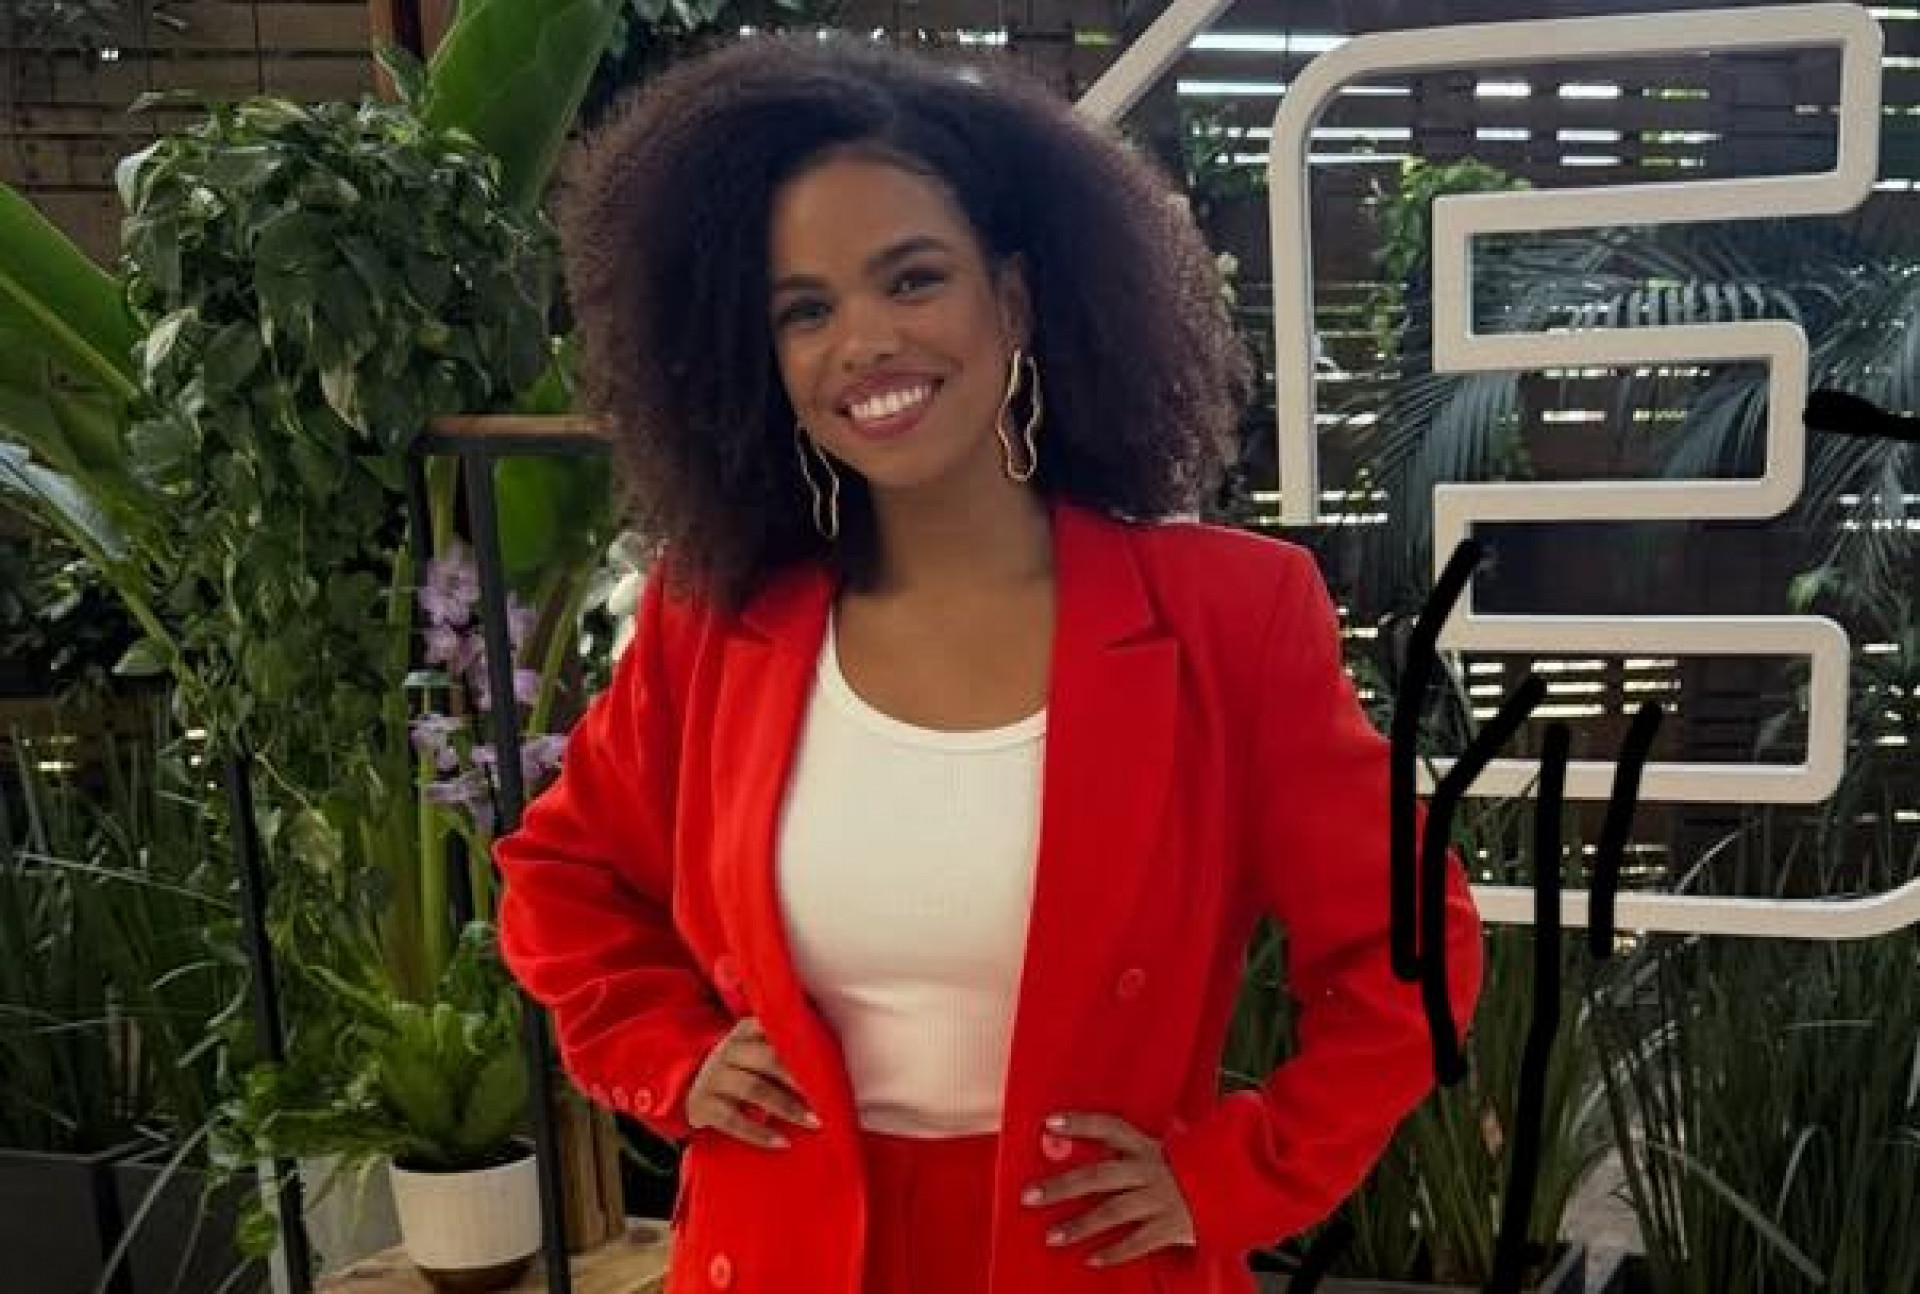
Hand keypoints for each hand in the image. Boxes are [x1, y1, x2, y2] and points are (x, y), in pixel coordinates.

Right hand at [686, 1017, 818, 1149]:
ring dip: (786, 1106)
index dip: (797, 1042)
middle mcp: (727, 1051)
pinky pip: (733, 1120)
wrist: (690, 1091)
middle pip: (766, 1059)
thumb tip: (829, 1063)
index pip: (771, 1028)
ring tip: (812, 1122)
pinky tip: (782, 1142)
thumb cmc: (739, 1071)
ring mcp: (713, 1078)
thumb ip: (780, 1050)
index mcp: (744, 1033)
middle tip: (824, 1098)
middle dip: (798, 1078)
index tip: (822, 1057)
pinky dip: (759, 1133)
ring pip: (753, 1088)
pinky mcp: (703, 1106)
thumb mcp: (752, 1053)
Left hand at [1022, 1113, 1196, 1267]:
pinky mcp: (1172, 1227)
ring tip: (1052, 1236)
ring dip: (1079, 1226)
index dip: (1081, 1123)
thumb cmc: (1197, 1169)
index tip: (1050, 1122)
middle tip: (1029, 1196)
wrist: (1240, 1187)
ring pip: (1112, 1212)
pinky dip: (1114, 1252)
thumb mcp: (1169, 1150)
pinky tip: (1091, 1260)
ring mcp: (1161, 1199)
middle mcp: (1151, 1170)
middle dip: (1061, 1186)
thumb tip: (1097, 1145)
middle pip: (1098, 1176)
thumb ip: (1137, 1150)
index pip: (1110, 1128)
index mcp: (1149, 1147)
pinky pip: (1137, 1243)